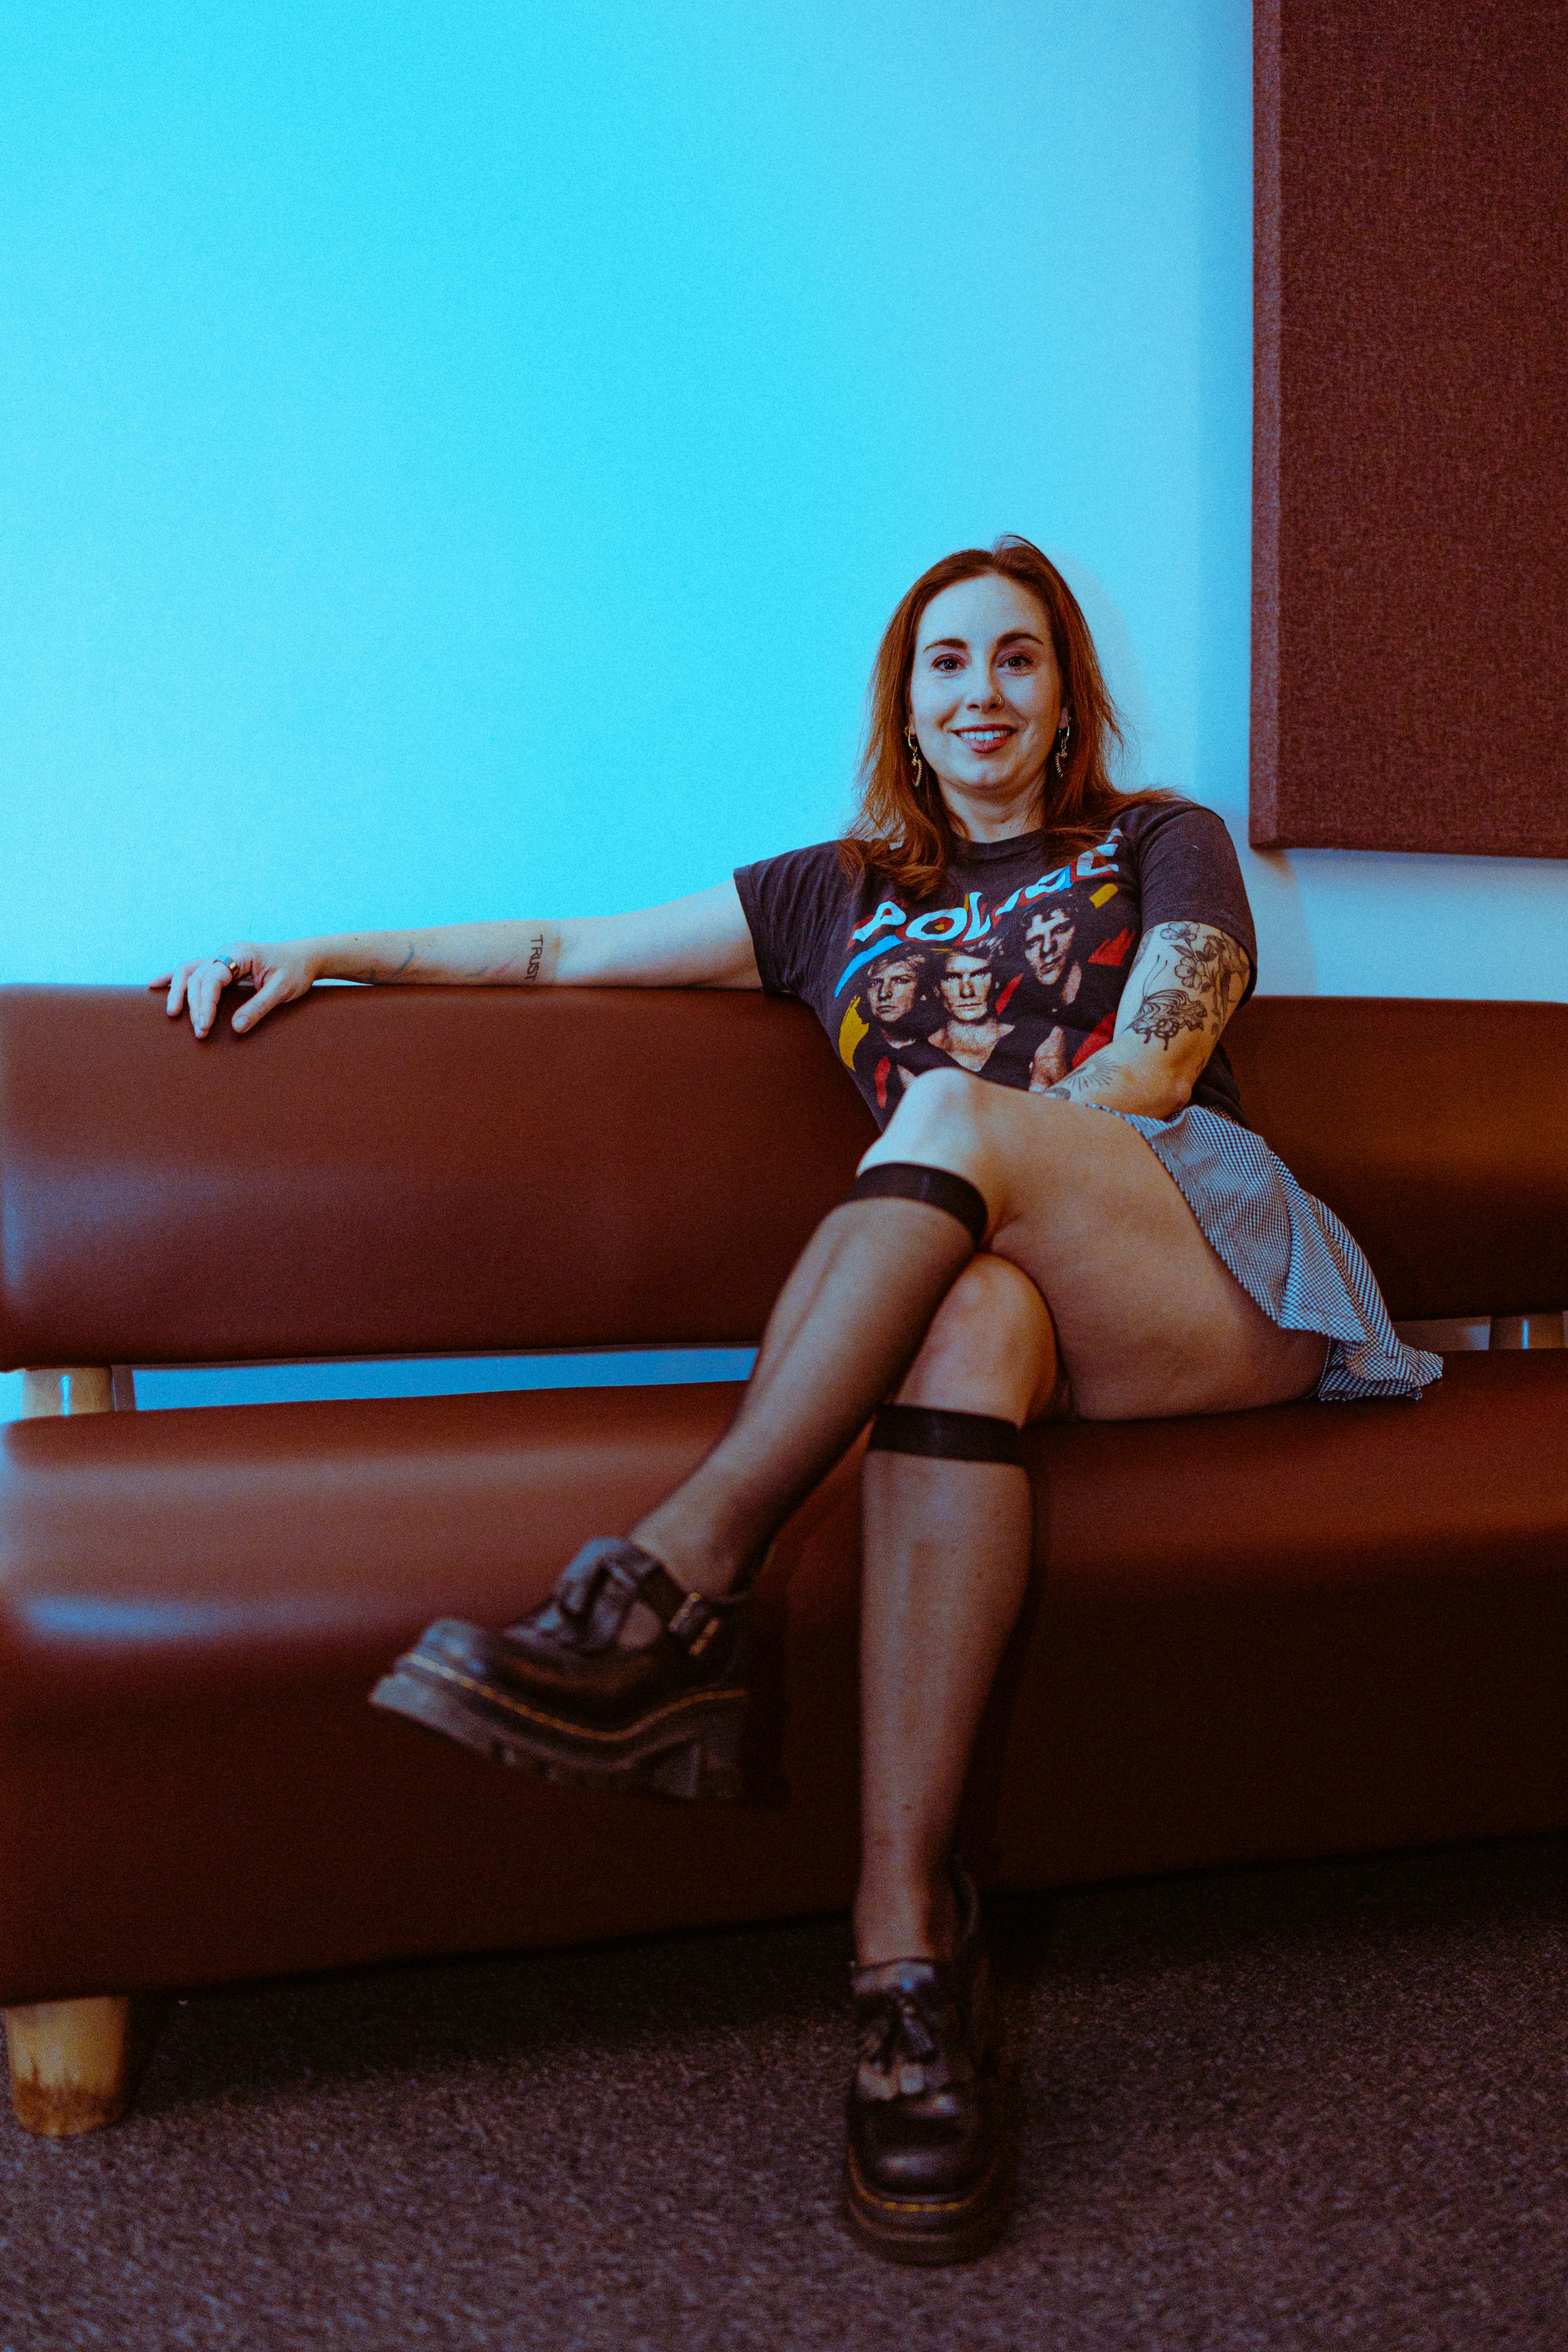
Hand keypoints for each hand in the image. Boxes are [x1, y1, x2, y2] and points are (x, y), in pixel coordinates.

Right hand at [151, 940, 320, 1037]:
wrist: (303, 958)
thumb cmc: (295, 972)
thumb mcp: (283, 990)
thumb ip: (260, 1007)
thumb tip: (236, 1028)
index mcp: (240, 953)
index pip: (213, 978)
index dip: (206, 1003)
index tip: (205, 1026)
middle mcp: (226, 952)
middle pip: (199, 978)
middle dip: (196, 1006)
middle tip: (200, 1033)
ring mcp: (221, 957)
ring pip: (190, 972)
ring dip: (179, 993)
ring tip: (172, 1014)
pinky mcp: (221, 966)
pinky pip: (192, 970)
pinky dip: (173, 978)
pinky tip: (154, 985)